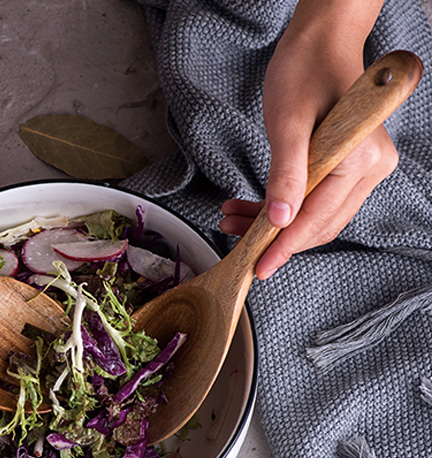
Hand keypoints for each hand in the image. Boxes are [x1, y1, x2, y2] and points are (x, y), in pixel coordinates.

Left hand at [219, 0, 392, 279]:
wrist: (318, 43)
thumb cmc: (304, 72)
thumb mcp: (287, 124)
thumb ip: (285, 174)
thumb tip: (279, 219)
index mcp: (362, 160)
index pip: (318, 218)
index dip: (284, 246)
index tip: (259, 267)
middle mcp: (372, 169)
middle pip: (319, 224)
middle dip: (274, 238)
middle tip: (234, 239)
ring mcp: (363, 169)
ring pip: (314, 216)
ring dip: (273, 224)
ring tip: (232, 218)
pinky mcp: (349, 167)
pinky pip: (314, 199)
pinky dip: (281, 208)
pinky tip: (249, 207)